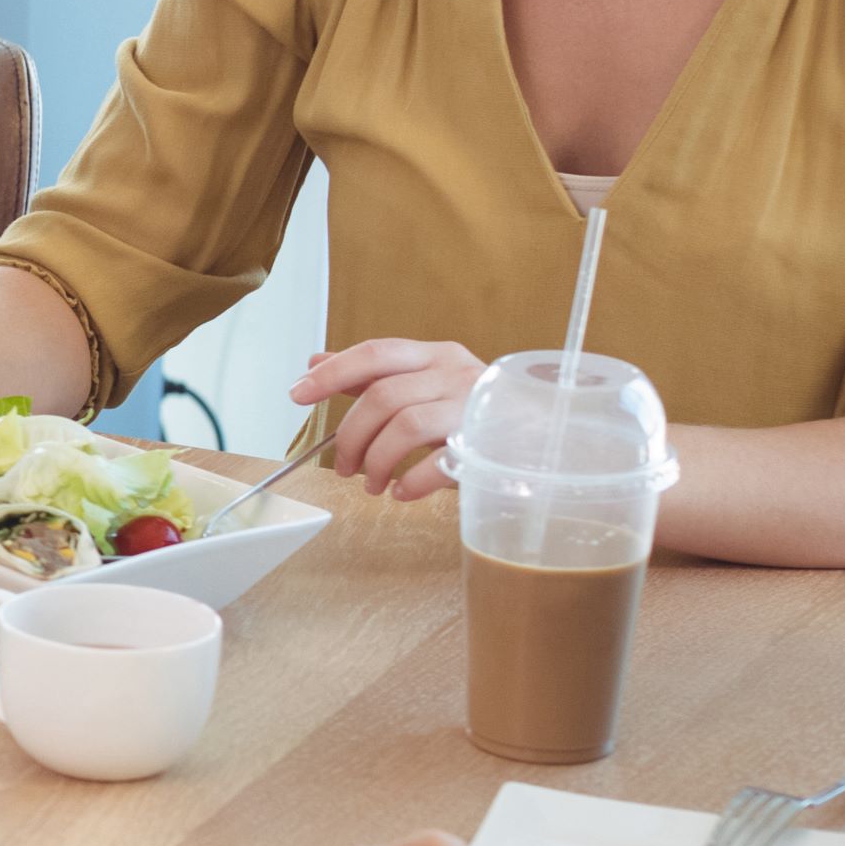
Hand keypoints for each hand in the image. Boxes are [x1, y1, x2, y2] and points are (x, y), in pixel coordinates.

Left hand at [294, 336, 486, 499]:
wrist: (547, 438)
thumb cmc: (477, 411)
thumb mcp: (427, 383)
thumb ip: (375, 374)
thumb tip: (316, 360)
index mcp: (436, 356)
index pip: (376, 353)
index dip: (332, 372)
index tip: (297, 394)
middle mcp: (456, 374)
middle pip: (384, 396)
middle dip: (352, 436)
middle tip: (344, 468)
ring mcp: (475, 408)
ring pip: (406, 427)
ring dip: (378, 462)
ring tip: (373, 485)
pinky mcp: (490, 445)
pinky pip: (440, 462)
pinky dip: (412, 482)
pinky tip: (402, 493)